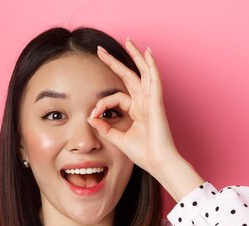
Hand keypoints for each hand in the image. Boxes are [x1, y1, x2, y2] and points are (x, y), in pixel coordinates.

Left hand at [88, 38, 204, 200]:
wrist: (158, 162)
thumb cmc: (143, 153)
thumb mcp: (118, 139)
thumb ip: (105, 128)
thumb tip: (90, 118)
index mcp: (136, 110)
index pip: (115, 97)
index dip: (101, 103)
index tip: (93, 114)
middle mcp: (144, 102)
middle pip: (129, 76)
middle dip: (116, 62)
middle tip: (102, 50)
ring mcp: (151, 100)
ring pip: (143, 72)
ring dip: (135, 56)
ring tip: (128, 41)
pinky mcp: (156, 102)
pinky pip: (154, 79)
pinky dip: (151, 65)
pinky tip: (147, 53)